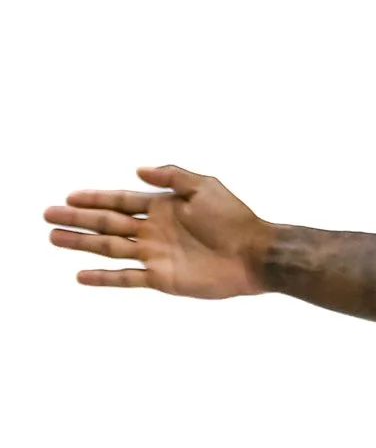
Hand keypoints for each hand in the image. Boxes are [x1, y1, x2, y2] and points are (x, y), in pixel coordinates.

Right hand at [45, 165, 275, 298]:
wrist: (255, 254)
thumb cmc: (236, 219)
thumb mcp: (205, 187)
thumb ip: (172, 176)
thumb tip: (139, 170)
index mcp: (163, 207)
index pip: (121, 200)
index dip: (96, 198)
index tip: (70, 195)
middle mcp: (154, 230)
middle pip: (107, 223)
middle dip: (78, 218)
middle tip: (48, 214)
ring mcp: (155, 254)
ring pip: (109, 247)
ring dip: (81, 243)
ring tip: (54, 238)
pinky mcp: (162, 278)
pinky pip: (126, 277)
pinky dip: (104, 277)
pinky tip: (81, 274)